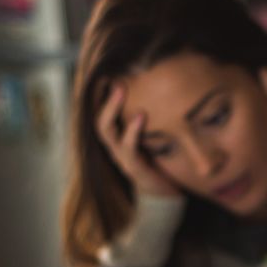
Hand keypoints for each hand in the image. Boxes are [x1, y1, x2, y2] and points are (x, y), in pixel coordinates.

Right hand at [94, 83, 180, 198]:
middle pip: (98, 120)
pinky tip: (141, 115)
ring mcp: (123, 159)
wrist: (168, 195)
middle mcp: (115, 148)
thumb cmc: (161, 160)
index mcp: (117, 139)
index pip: (101, 114)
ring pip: (107, 132)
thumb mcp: (154, 136)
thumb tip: (159, 82)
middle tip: (113, 78)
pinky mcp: (135, 169)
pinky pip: (128, 148)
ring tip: (121, 89)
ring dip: (112, 109)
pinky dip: (132, 131)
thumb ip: (150, 115)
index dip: (101, 94)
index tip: (108, 71)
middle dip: (104, 98)